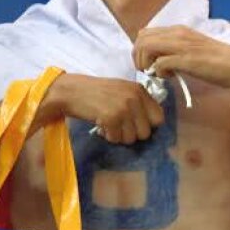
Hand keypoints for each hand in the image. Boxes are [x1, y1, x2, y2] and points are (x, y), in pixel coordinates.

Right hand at [43, 73, 163, 144]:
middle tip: (118, 126)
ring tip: (109, 125)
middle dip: (132, 134)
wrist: (70, 91)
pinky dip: (108, 136)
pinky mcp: (111, 117)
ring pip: (131, 138)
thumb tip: (153, 125)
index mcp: (140, 90)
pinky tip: (101, 126)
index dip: (147, 125)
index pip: (159, 118)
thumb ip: (139, 104)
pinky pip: (116, 138)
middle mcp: (135, 98)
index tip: (134, 124)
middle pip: (146, 132)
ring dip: (119, 136)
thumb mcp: (122, 91)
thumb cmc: (95, 92)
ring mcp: (124, 108)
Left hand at [133, 26, 229, 92]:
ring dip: (145, 63)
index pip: (146, 32)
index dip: (140, 49)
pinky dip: (158, 71)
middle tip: (147, 70)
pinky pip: (160, 62)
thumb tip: (160, 59)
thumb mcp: (194, 48)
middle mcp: (178, 33)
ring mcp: (182, 45)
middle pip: (142, 38)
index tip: (147, 63)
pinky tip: (168, 77)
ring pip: (147, 47)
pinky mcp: (187, 59)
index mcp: (179, 30)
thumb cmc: (219, 60)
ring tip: (156, 73)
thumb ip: (177, 49)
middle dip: (138, 56)